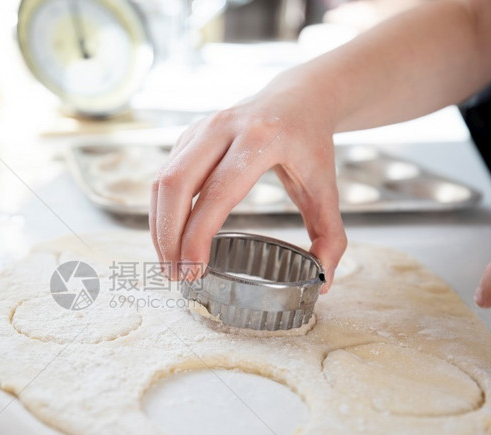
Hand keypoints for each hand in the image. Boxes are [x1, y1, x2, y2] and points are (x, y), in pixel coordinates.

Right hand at [149, 71, 347, 291]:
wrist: (298, 98)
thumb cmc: (311, 145)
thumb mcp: (328, 189)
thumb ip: (331, 236)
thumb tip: (325, 281)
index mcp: (260, 139)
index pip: (217, 193)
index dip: (198, 235)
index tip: (194, 270)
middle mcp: (223, 128)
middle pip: (176, 184)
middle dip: (168, 236)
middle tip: (176, 275)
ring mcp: (200, 129)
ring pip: (162, 181)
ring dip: (159, 227)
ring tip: (169, 265)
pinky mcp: (188, 135)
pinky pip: (162, 176)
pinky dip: (161, 212)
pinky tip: (171, 239)